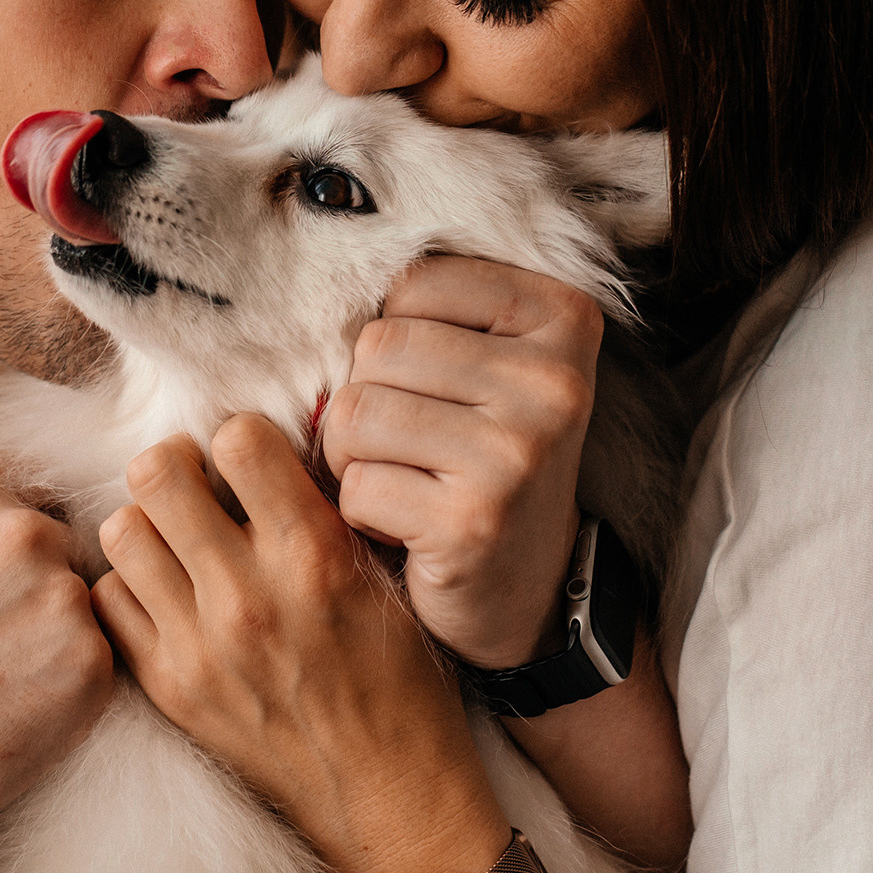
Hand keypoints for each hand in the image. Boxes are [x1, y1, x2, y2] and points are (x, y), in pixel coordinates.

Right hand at [0, 455, 114, 872]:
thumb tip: (51, 534)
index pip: (36, 503)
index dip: (14, 562)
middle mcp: (23, 526)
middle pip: (70, 555)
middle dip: (41, 602)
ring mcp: (61, 592)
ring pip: (88, 614)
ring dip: (59, 648)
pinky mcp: (91, 661)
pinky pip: (100, 670)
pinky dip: (69, 699)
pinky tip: (10, 718)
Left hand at [92, 417, 514, 872]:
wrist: (387, 796)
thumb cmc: (399, 681)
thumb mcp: (383, 579)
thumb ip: (322, 512)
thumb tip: (266, 451)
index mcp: (314, 555)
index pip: (237, 439)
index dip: (240, 439)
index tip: (248, 461)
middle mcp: (247, 595)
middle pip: (157, 472)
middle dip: (176, 465)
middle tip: (197, 486)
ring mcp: (198, 645)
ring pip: (121, 531)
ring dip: (147, 524)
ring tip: (177, 540)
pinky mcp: (168, 687)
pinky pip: (109, 601)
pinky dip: (130, 587)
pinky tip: (166, 594)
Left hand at [322, 256, 601, 669]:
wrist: (530, 589)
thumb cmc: (486, 459)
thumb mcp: (488, 365)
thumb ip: (433, 313)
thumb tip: (310, 289)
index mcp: (562, 317)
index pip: (414, 283)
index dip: (395, 339)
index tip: (439, 388)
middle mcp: (553, 381)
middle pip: (378, 345)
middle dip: (367, 399)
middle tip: (411, 446)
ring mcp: (517, 452)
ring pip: (354, 413)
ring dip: (353, 457)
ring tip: (404, 481)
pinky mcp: (474, 521)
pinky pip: (355, 486)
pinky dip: (361, 512)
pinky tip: (408, 525)